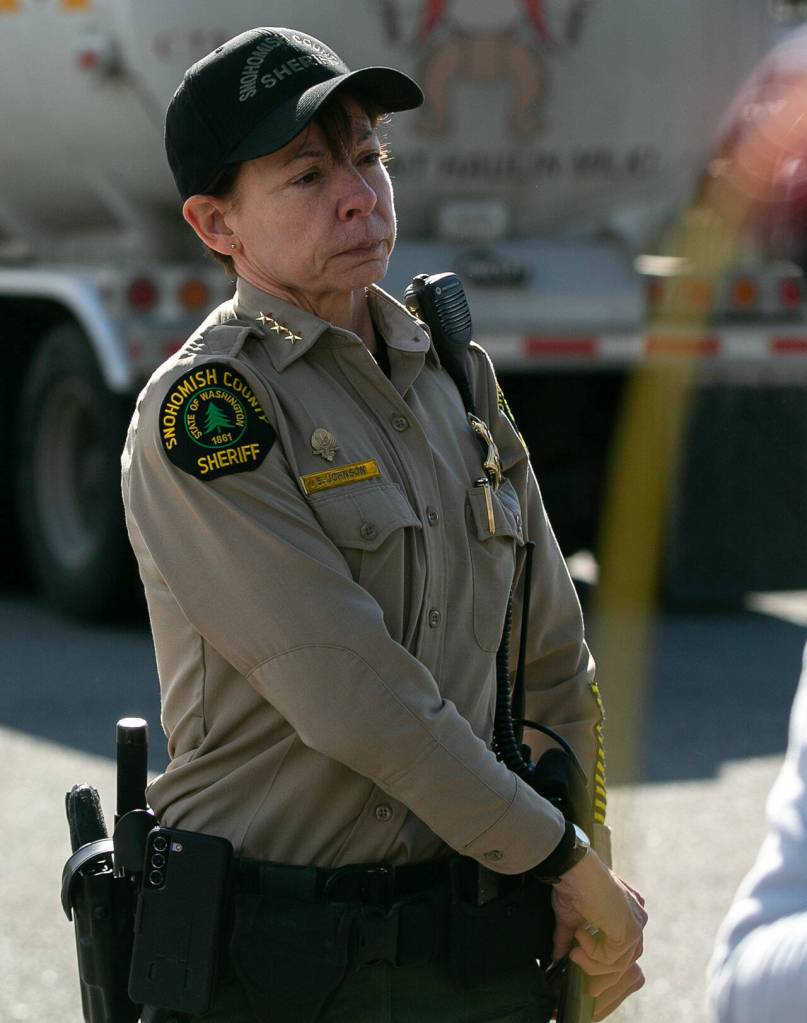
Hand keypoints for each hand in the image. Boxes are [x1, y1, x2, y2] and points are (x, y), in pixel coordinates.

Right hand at [550, 850, 646, 1019]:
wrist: (574, 867)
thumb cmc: (571, 883)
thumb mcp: (569, 916)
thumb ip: (567, 938)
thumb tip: (556, 957)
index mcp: (627, 911)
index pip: (623, 948)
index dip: (603, 963)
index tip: (582, 970)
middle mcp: (638, 916)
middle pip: (626, 960)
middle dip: (600, 973)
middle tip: (580, 977)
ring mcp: (636, 924)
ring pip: (619, 964)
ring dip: (592, 964)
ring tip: (573, 952)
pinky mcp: (630, 931)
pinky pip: (613, 959)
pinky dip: (593, 955)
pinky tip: (580, 937)